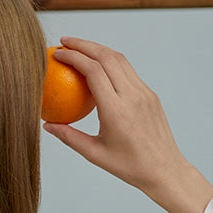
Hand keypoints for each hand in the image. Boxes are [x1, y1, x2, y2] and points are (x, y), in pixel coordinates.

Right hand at [43, 37, 212, 212]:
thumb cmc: (129, 167)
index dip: (73, 57)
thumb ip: (69, 137)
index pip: (93, 71)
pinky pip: (128, 71)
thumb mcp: (95, 154)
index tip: (57, 54)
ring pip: (119, 59)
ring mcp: (144, 93)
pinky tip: (98, 66)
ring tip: (79, 48)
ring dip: (98, 49)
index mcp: (116, 111)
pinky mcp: (150, 94)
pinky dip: (110, 62)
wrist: (165, 170)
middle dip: (83, 45)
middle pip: (106, 57)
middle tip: (64, 42)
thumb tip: (47, 125)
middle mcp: (132, 96)